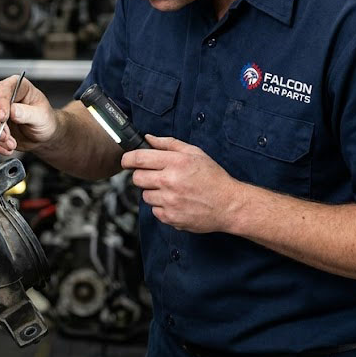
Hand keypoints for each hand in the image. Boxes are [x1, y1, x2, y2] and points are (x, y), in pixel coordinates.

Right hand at [0, 75, 58, 155]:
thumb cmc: (45, 120)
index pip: (3, 89)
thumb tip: (13, 111)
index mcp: (18, 86)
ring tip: (10, 145)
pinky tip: (5, 148)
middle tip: (6, 137)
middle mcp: (4, 94)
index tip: (3, 118)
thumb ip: (27, 113)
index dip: (1, 103)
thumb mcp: (41, 116)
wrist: (43, 135)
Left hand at [123, 134, 242, 232]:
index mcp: (176, 162)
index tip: (126, 161)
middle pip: (137, 178)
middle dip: (142, 176)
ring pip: (145, 196)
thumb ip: (169, 144)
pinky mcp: (171, 217)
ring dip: (153, 192)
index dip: (127, 159)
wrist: (229, 204)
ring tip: (171, 190)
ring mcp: (170, 201)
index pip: (138, 158)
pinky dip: (162, 207)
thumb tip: (148, 138)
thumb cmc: (213, 177)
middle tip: (155, 176)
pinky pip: (154, 210)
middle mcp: (170, 181)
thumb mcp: (194, 153)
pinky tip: (176, 202)